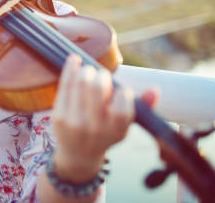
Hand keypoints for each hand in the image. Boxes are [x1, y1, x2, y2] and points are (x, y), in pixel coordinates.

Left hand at [51, 54, 157, 181]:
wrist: (79, 154)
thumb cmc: (106, 133)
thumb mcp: (126, 125)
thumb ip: (143, 107)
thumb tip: (155, 90)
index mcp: (116, 131)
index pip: (122, 106)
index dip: (122, 93)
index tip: (120, 90)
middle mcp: (95, 128)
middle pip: (96, 88)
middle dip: (102, 75)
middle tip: (102, 75)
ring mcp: (74, 122)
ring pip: (80, 83)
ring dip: (86, 71)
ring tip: (89, 71)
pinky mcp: (59, 116)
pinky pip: (64, 85)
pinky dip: (70, 68)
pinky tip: (74, 59)